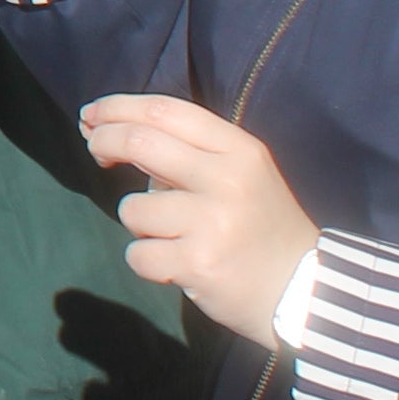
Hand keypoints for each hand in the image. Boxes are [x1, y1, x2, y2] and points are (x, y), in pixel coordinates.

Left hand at [78, 94, 317, 349]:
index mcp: (240, 151)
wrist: (305, 292)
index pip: (165, 111)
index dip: (118, 108)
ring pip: (132, 208)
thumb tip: (111, 130)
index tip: (93, 115)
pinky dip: (147, 261)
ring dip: (139, 223)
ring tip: (173, 236)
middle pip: (139, 142)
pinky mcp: (198, 263)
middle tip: (96, 150)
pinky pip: (138, 254)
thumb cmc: (261, 227)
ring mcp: (212, 223)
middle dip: (104, 141)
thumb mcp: (241, 175)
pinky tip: (176, 265)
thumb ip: (187, 153)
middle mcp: (228, 180)